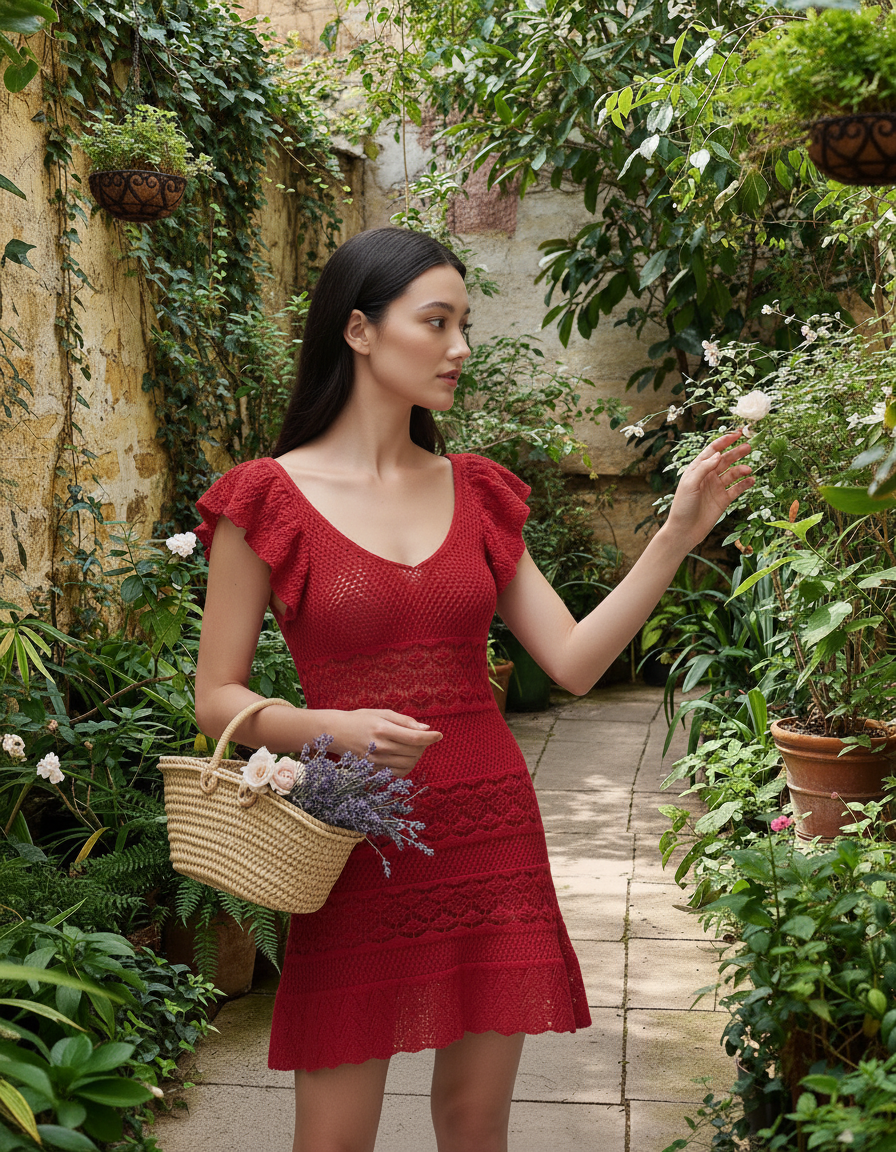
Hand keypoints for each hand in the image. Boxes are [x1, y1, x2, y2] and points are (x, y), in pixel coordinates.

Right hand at [326, 708, 442, 776]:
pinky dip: (407, 766)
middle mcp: (380, 747)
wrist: (337, 732)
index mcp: (383, 730)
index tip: (439, 734)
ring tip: (413, 746)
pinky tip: (405, 757)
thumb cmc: (361, 719)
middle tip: (421, 737)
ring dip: (417, 755)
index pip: (414, 738)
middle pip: (413, 751)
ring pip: (408, 763)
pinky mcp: (374, 770)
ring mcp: (376, 761)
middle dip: (423, 745)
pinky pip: (398, 773)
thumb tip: (426, 729)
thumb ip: (405, 721)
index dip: (430, 738)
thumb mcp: (382, 713)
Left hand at [664, 430, 753, 548]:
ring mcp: (716, 488)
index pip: (712, 451)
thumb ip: (703, 469)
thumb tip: (718, 455)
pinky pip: (737, 488)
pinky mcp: (723, 500)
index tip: (737, 434)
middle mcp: (708, 476)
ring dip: (741, 469)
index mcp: (697, 469)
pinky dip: (745, 483)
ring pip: (732, 473)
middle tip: (748, 446)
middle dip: (736, 452)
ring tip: (748, 469)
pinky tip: (751, 479)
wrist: (684, 531)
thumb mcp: (689, 484)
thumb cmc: (682, 506)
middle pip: (725, 460)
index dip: (724, 441)